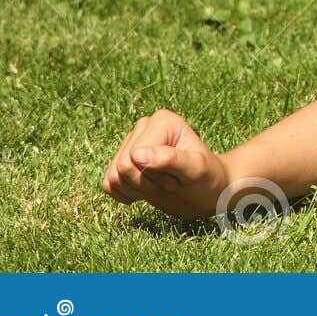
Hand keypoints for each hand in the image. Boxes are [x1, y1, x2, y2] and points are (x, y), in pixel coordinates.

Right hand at [101, 109, 231, 219]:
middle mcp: (143, 127)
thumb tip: (137, 154)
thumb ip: (171, 159)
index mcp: (161, 121)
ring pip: (113, 177)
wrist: (207, 190)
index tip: (178, 177)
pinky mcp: (123, 163)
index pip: (135, 156)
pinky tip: (146, 191)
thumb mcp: (196, 169)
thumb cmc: (208, 177)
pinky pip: (108, 185)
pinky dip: (125, 194)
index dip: (154, 175)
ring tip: (160, 185)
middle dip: (146, 184)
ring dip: (137, 190)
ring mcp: (131, 144)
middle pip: (122, 167)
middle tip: (171, 183)